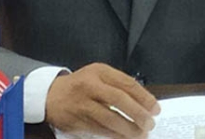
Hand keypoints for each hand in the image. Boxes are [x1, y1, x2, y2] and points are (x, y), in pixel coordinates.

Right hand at [45, 63, 159, 138]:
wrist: (49, 95)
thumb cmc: (81, 85)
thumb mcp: (98, 75)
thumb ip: (118, 84)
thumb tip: (144, 102)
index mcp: (100, 72)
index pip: (127, 84)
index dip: (144, 97)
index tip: (155, 109)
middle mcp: (90, 86)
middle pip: (119, 100)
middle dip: (138, 114)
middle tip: (150, 124)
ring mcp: (82, 104)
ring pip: (110, 118)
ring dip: (128, 129)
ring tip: (141, 134)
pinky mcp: (76, 121)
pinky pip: (100, 130)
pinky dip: (115, 135)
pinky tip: (125, 138)